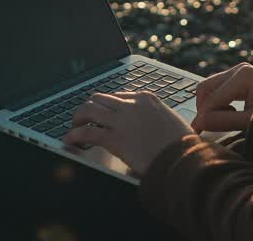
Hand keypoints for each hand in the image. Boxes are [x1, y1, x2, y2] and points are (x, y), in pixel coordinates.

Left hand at [61, 91, 194, 176]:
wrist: (183, 158)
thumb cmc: (182, 144)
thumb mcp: (171, 121)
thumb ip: (155, 117)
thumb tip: (148, 125)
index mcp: (146, 98)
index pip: (118, 95)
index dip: (108, 107)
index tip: (104, 116)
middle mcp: (131, 104)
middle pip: (100, 98)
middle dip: (90, 108)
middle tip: (85, 119)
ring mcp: (121, 120)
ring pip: (88, 109)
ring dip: (78, 118)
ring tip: (74, 127)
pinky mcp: (114, 138)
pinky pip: (86, 132)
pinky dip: (74, 135)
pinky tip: (70, 140)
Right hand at [190, 62, 252, 132]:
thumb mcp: (251, 122)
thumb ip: (225, 121)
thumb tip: (200, 122)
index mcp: (244, 76)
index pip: (213, 99)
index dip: (202, 117)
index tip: (194, 133)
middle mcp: (240, 68)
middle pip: (205, 88)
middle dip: (203, 109)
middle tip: (206, 128)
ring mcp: (239, 70)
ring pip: (208, 87)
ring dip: (209, 106)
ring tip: (223, 121)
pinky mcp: (238, 76)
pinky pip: (216, 88)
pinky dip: (216, 102)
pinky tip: (229, 113)